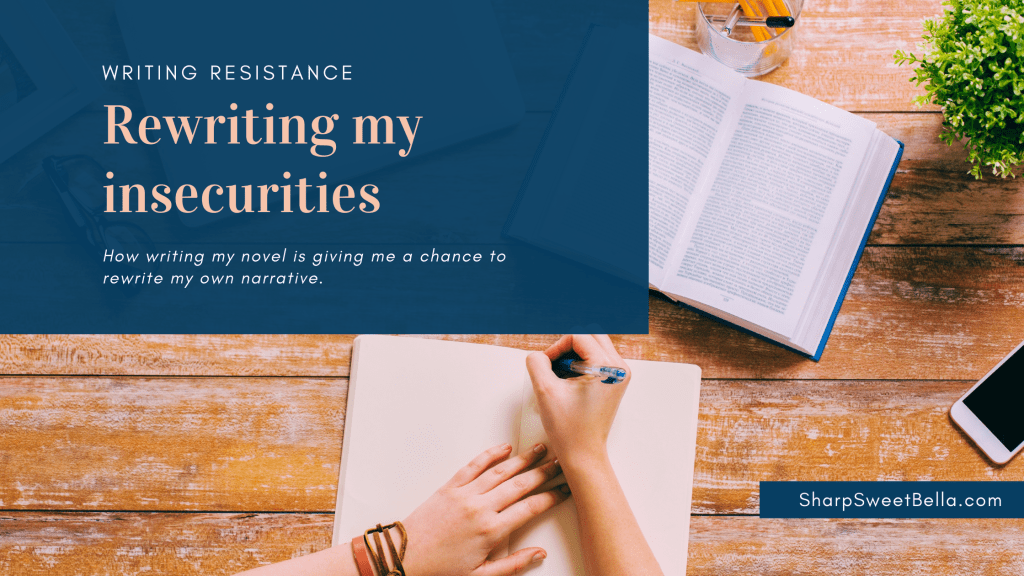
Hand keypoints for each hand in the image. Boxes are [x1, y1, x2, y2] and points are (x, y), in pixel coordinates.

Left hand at [400, 443, 569, 575]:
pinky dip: (490, 455)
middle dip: (544, 473)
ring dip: (523, 459)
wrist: (404, 557)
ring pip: (501, 471)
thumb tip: (539, 553)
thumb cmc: (440, 569)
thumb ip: (513, 564)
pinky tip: (504, 448)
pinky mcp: (449, 486)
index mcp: (491, 531)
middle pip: (521, 485)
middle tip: (560, 464)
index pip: (531, 507)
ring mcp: (464, 494)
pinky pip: (474, 465)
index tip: (565, 490)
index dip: (552, 497)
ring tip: (540, 450)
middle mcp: (480, 508)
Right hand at [525, 335, 629, 467]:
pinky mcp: (615, 381)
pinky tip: (569, 382)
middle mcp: (619, 367)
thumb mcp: (545, 390)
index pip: (577, 336)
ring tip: (560, 377)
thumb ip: (537, 362)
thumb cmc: (568, 428)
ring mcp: (620, 374)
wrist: (583, 454)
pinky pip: (596, 358)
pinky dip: (580, 363)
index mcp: (607, 367)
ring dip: (573, 354)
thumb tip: (540, 354)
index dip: (556, 347)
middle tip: (553, 366)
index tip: (545, 366)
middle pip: (590, 334)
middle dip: (567, 346)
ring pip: (593, 344)